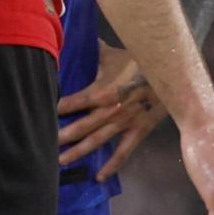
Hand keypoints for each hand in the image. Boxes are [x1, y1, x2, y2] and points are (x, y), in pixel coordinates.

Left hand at [57, 43, 168, 180]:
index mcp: (101, 91)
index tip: (42, 115)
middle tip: (44, 145)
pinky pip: (123, 152)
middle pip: (79, 127)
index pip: (71, 103)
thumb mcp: (116, 53)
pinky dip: (111, 166)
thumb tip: (80, 37)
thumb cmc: (141, 62)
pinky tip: (98, 177)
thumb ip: (96, 49)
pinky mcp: (138, 131)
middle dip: (61, 136)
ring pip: (95, 142)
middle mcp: (108, 111)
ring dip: (77, 152)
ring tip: (60, 161)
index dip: (56, 110)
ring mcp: (123, 123)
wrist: (172, 74)